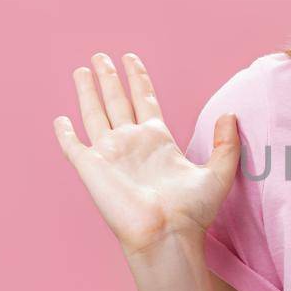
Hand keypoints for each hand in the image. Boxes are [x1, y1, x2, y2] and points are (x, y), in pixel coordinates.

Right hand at [52, 51, 240, 258]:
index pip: (145, 100)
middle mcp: (132, 143)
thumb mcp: (219, 173)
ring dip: (87, 92)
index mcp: (157, 140)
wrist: (167, 234)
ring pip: (95, 114)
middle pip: (117, 101)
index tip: (131, 58)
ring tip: (82, 70)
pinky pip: (74, 146)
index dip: (138, 78)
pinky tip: (60, 119)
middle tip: (100, 56)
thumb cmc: (192, 212)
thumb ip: (226, 144)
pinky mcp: (92, 168)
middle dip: (109, 78)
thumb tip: (230, 114)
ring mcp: (110, 154)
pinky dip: (65, 133)